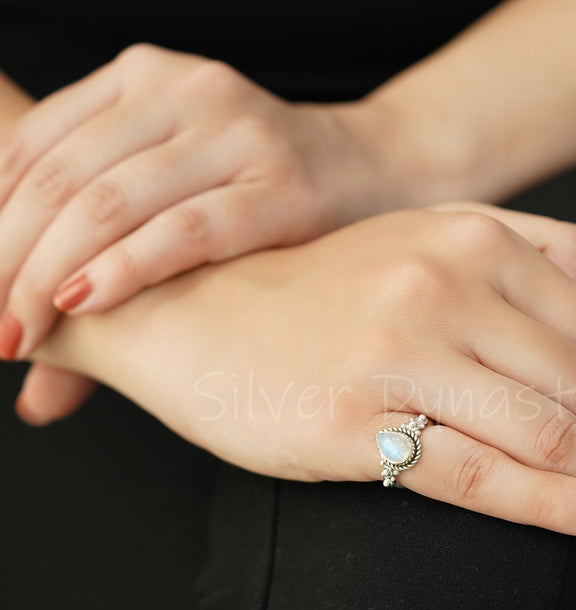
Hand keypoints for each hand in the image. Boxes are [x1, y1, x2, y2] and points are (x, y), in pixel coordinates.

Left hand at [0, 43, 392, 360]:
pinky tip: (84, 302)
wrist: (372, 172)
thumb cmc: (265, 198)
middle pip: (59, 179)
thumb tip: (39, 395)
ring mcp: (234, 134)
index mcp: (141, 81)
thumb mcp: (176, 207)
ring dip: (47, 276)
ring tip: (19, 335)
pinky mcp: (281, 187)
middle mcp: (183, 93)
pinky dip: (127, 267)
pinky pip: (186, 229)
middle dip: (5, 263)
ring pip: (110, 202)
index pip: (30, 148)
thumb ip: (99, 276)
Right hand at [35, 207, 575, 565]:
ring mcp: (397, 348)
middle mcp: (446, 285)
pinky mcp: (350, 417)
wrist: (190, 307)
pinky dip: (552, 497)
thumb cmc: (312, 291)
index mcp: (475, 242)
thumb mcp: (421, 240)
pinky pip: (475, 465)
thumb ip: (522, 251)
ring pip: (551, 428)